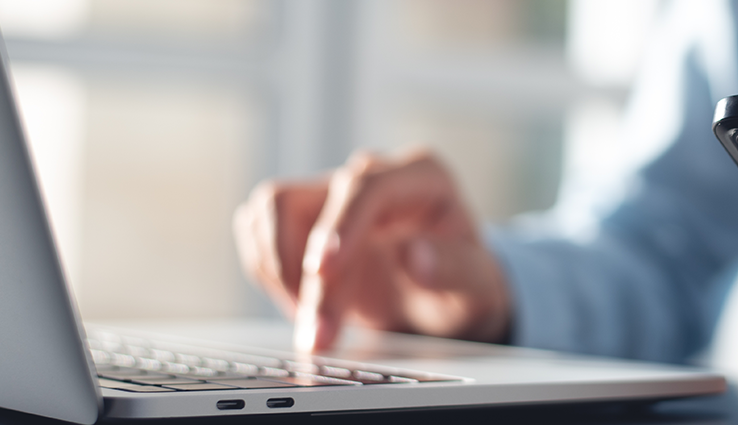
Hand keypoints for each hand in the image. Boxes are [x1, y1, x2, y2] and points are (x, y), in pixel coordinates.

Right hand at [233, 149, 509, 351]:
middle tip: (320, 334)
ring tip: (311, 320)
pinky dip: (268, 271)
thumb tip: (415, 256)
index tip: (325, 272)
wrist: (447, 295)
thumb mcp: (477, 286)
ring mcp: (334, 194)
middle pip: (312, 204)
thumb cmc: (465, 282)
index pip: (367, 185)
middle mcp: (373, 177)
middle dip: (307, 276)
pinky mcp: (305, 218)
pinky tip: (303, 306)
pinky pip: (260, 230)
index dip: (339, 226)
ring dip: (277, 269)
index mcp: (422, 177)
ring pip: (272, 208)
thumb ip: (453, 269)